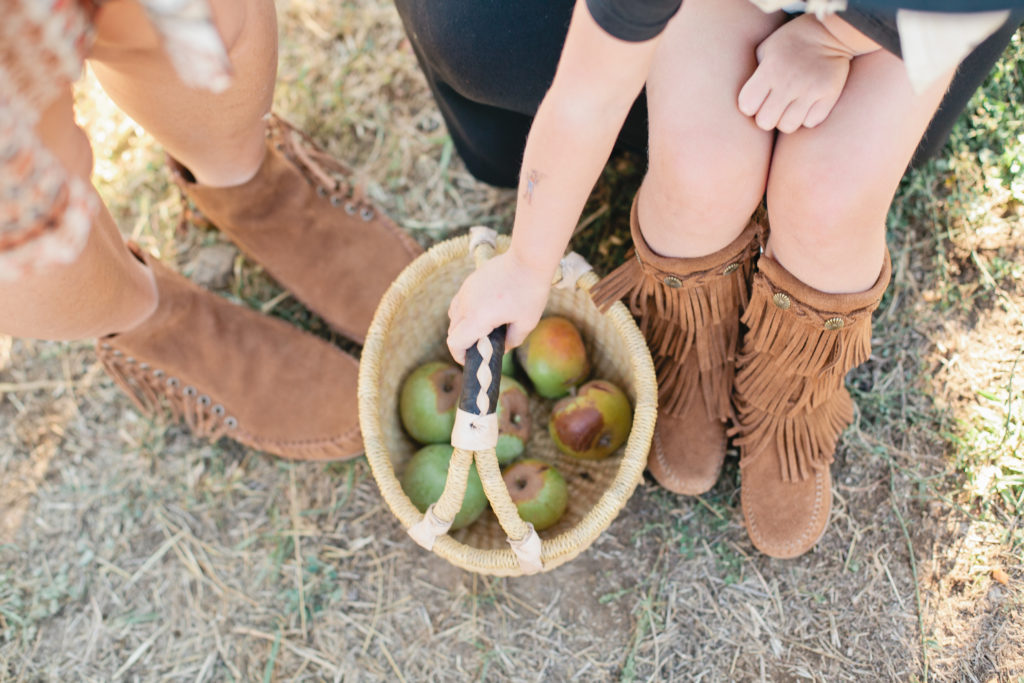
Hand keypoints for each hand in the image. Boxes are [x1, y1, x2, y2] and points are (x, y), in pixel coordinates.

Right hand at [446, 250, 552, 364]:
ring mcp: (466, 291)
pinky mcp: (470, 282)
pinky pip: (459, 302)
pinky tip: (484, 312)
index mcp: (478, 318)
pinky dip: (465, 312)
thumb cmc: (530, 291)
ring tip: (482, 329)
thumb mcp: (526, 323)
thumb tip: (503, 349)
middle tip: (481, 347)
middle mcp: (466, 304)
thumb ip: (512, 341)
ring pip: (453, 315)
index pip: (455, 342)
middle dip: (463, 343)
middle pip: (452, 331)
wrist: (528, 259)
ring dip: (462, 326)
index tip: (470, 360)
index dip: (459, 356)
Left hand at [738, 15, 861, 133]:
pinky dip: (807, 118)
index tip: (757, 99)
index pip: (747, 106)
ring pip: (788, 126)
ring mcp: (810, 90)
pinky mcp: (829, 95)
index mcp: (769, 69)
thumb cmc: (790, 42)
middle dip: (766, 117)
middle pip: (765, 122)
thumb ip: (754, 74)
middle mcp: (788, 82)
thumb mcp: (766, 49)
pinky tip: (807, 105)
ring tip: (790, 107)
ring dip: (786, 120)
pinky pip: (810, 123)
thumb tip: (746, 100)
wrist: (829, 31)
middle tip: (773, 106)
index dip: (749, 106)